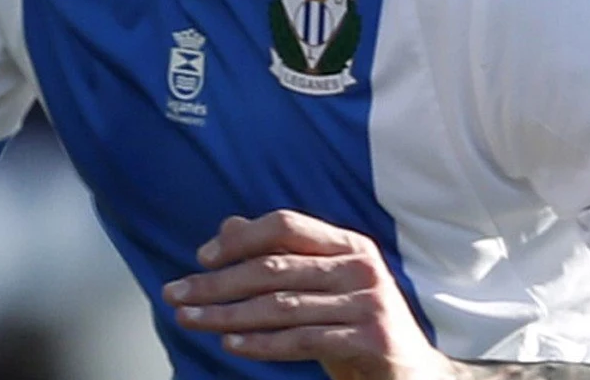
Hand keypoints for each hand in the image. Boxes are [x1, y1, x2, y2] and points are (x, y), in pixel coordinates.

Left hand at [163, 209, 453, 379]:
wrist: (413, 374)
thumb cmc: (357, 326)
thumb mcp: (321, 288)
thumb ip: (281, 256)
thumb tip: (227, 226)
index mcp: (349, 244)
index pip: (286, 224)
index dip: (241, 239)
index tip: (201, 258)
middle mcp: (361, 266)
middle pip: (274, 268)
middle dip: (218, 283)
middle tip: (175, 294)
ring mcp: (369, 302)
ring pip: (281, 306)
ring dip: (227, 314)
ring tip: (190, 319)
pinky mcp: (371, 339)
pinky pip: (302, 339)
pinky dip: (262, 343)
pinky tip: (230, 343)